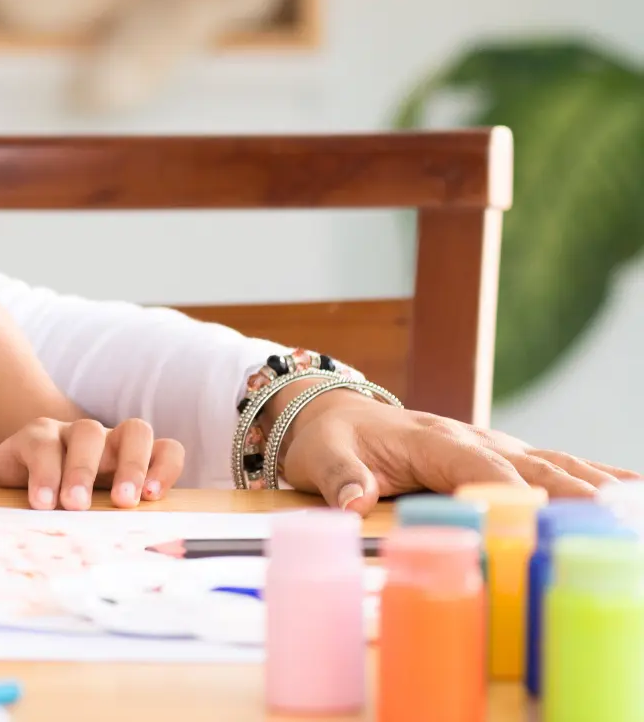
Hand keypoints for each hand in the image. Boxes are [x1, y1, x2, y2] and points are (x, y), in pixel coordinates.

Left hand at [0, 418, 185, 510]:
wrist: (54, 468)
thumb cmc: (22, 474)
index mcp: (40, 436)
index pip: (42, 442)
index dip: (43, 471)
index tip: (43, 504)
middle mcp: (81, 433)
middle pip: (88, 432)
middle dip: (83, 469)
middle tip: (77, 506)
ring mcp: (116, 441)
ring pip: (134, 431)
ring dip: (134, 464)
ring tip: (129, 502)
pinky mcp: (146, 454)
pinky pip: (166, 447)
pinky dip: (165, 465)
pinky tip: (157, 495)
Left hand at [276, 386, 641, 512]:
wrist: (332, 412)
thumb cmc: (328, 438)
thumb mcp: (318, 456)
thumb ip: (337, 476)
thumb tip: (352, 500)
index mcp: (431, 440)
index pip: (477, 467)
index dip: (510, 492)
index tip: (540, 517)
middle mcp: (472, 439)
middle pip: (532, 467)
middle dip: (574, 494)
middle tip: (614, 520)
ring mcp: (493, 446)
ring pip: (555, 464)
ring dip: (596, 486)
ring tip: (633, 511)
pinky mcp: (503, 457)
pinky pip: (555, 465)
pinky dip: (595, 477)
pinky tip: (633, 492)